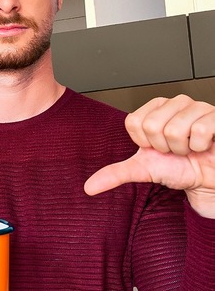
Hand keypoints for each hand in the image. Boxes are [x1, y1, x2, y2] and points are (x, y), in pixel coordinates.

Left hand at [85, 95, 214, 217]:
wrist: (208, 178)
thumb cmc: (179, 168)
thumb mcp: (143, 170)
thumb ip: (115, 174)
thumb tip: (89, 187)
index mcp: (154, 109)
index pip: (134, 123)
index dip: (145, 142)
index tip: (158, 148)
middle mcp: (174, 103)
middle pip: (153, 126)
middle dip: (165, 147)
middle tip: (176, 150)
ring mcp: (197, 106)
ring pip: (175, 129)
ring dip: (183, 148)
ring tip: (190, 148)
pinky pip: (200, 130)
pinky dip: (200, 146)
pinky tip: (204, 145)